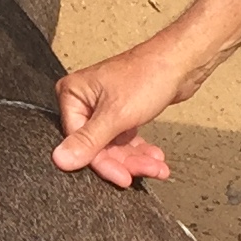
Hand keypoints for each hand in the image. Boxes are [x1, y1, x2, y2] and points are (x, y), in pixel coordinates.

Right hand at [50, 39, 191, 187]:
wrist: (181, 62)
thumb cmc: (148, 74)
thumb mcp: (116, 114)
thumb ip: (88, 140)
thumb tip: (59, 159)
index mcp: (73, 95)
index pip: (79, 142)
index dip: (103, 162)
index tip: (123, 178)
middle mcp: (84, 101)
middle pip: (98, 147)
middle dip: (126, 161)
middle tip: (147, 169)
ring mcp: (103, 108)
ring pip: (113, 146)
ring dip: (136, 159)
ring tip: (157, 165)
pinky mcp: (120, 113)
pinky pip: (124, 140)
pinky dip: (139, 150)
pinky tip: (154, 156)